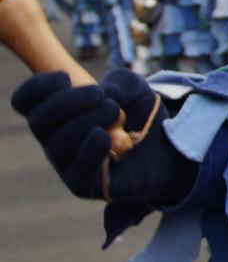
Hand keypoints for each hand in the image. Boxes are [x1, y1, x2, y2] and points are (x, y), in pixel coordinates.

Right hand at [11, 70, 195, 205]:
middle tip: (99, 95)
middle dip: (67, 101)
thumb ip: (119, 81)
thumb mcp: (135, 88)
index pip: (26, 101)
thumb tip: (104, 93)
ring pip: (59, 144)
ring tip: (116, 114)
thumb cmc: (141, 116)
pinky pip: (77, 171)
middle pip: (39, 121)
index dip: (37, 87)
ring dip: (88, 121)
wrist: (168, 148)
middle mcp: (55, 139)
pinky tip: (103, 137)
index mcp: (58, 113)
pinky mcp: (85, 185)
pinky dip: (89, 150)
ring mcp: (67, 163)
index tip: (65, 77)